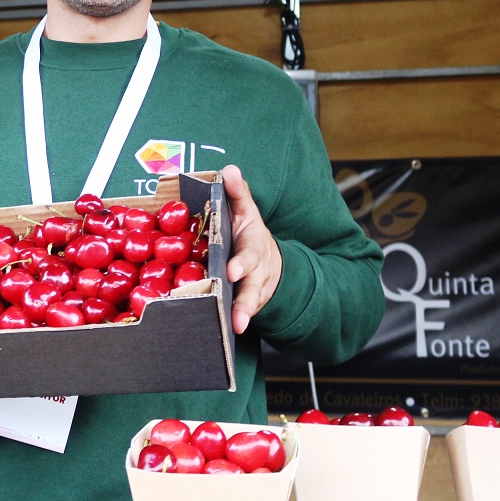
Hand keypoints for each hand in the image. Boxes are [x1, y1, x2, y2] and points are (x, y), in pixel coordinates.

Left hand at [221, 164, 282, 334]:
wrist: (271, 260)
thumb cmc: (248, 233)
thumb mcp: (245, 211)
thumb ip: (237, 193)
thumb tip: (229, 169)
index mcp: (253, 246)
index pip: (249, 255)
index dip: (242, 263)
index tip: (233, 270)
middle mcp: (258, 271)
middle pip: (254, 286)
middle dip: (247, 299)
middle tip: (238, 312)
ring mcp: (256, 290)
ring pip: (252, 304)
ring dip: (244, 315)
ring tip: (237, 326)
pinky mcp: (249, 305)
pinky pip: (243, 314)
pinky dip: (236, 322)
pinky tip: (228, 331)